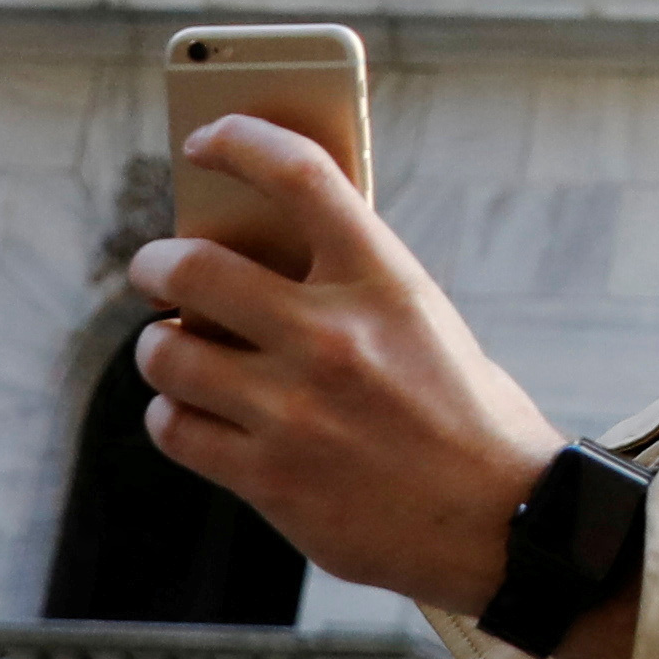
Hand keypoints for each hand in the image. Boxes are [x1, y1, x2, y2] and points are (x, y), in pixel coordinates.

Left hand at [126, 119, 595, 655]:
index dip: (240, 140)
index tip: (206, 138)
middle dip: (156, 262)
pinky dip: (172, 414)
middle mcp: (334, 338)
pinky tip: (192, 411)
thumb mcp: (421, 322)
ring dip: (161, 344)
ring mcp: (295, 412)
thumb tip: (250, 252)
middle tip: (153, 266)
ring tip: (175, 347)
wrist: (504, 520)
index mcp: (387, 283)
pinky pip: (174, 427)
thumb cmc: (463, 410)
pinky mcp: (269, 478)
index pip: (300, 175)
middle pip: (195, 267)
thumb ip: (346, 285)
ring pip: (168, 352)